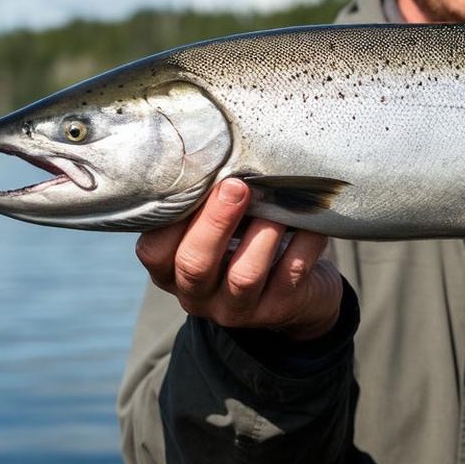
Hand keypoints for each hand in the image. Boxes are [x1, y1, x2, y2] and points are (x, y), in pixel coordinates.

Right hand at [135, 178, 340, 339]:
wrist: (297, 296)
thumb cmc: (246, 246)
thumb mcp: (218, 232)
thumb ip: (208, 206)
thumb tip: (219, 154)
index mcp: (173, 272)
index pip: (154, 252)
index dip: (169, 219)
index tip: (195, 179)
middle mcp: (199, 296)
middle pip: (195, 264)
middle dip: (216, 222)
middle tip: (236, 186)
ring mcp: (239, 308)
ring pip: (245, 275)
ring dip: (262, 233)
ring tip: (276, 202)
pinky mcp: (279, 309)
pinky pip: (291, 272)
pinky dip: (303, 241)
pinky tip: (310, 218)